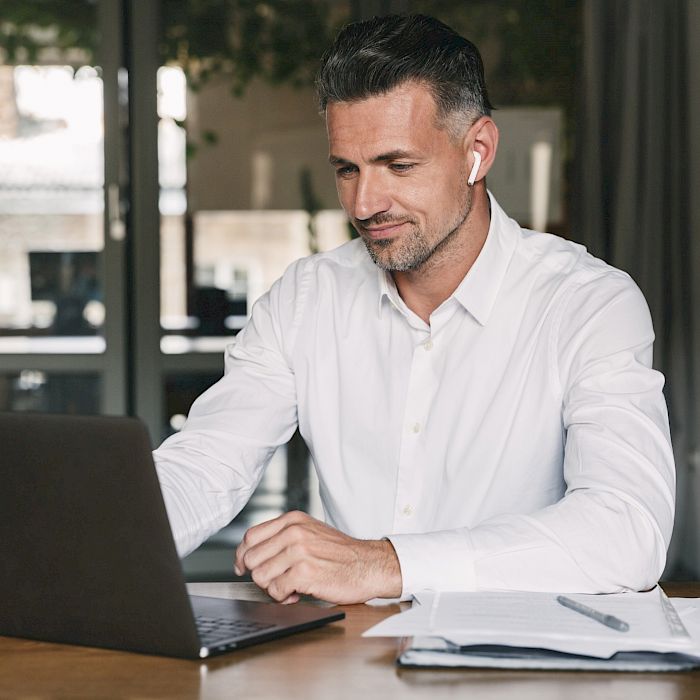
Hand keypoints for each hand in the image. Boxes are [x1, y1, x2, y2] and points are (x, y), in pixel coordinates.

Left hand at [234, 511, 401, 603]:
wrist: (369, 564)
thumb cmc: (340, 553)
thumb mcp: (310, 532)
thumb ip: (283, 537)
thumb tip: (250, 554)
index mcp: (293, 520)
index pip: (250, 536)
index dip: (243, 555)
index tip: (243, 567)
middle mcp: (294, 532)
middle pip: (251, 558)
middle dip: (260, 574)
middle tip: (277, 580)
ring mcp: (299, 552)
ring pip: (260, 576)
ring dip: (272, 588)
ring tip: (290, 587)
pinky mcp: (305, 573)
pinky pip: (276, 591)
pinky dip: (283, 597)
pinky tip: (297, 594)